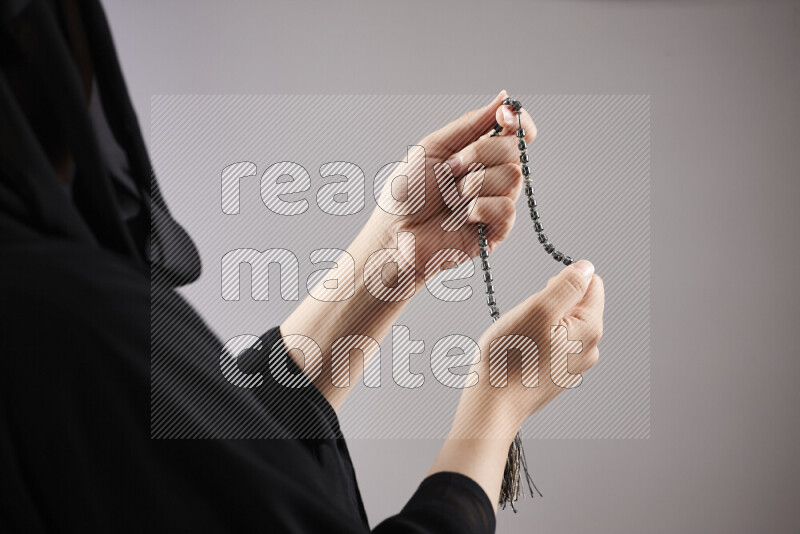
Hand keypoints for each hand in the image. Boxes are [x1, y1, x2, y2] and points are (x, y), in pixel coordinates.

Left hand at [367, 90, 536, 283]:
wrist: (393, 235)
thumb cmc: (406, 195)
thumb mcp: (434, 147)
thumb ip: (471, 123)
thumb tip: (503, 98)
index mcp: (479, 154)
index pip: (517, 132)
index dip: (518, 121)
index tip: (504, 116)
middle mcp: (492, 176)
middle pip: (515, 150)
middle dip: (480, 153)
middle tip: (450, 169)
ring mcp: (496, 203)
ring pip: (512, 177)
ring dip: (474, 184)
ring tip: (451, 198)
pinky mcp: (497, 230)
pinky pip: (506, 208)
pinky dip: (479, 208)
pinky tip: (461, 217)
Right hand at [454, 260, 604, 438]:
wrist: (491, 405)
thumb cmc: (508, 359)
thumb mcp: (537, 309)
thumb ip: (567, 285)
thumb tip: (586, 267)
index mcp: (589, 329)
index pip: (592, 284)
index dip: (563, 281)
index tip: (539, 298)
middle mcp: (589, 349)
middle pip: (575, 304)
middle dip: (549, 304)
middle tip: (525, 321)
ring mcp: (573, 365)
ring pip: (560, 324)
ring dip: (540, 322)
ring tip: (519, 338)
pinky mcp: (557, 375)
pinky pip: (551, 344)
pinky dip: (535, 341)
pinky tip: (519, 353)